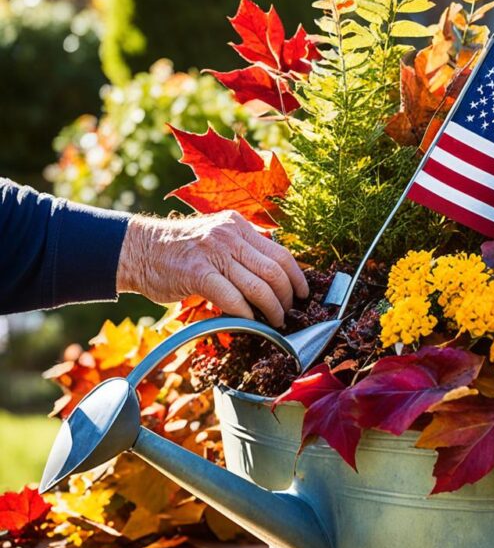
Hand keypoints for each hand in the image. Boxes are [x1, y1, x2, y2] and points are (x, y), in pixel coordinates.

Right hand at [116, 211, 307, 325]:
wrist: (137, 249)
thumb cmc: (179, 251)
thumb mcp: (216, 238)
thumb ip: (242, 251)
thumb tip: (271, 278)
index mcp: (238, 226)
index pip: (281, 253)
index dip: (297, 277)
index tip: (303, 294)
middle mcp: (229, 236)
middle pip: (275, 271)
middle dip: (287, 297)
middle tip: (288, 312)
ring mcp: (214, 253)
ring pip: (259, 286)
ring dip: (271, 309)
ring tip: (274, 321)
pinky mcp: (198, 273)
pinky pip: (233, 298)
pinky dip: (246, 313)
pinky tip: (249, 321)